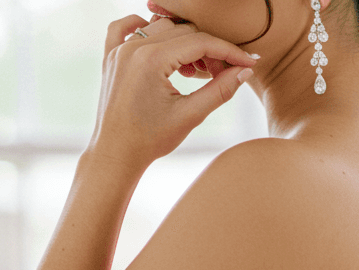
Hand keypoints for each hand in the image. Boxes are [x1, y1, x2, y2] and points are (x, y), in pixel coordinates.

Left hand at [88, 14, 258, 172]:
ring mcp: (120, 49)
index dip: (228, 51)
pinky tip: (161, 42)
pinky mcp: (111, 55)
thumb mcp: (190, 116)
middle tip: (224, 73)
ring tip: (196, 71)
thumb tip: (244, 73)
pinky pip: (126, 27)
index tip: (247, 63)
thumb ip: (219, 91)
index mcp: (152, 60)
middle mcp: (134, 47)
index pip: (200, 42)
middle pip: (184, 32)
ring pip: (162, 28)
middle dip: (210, 50)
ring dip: (185, 42)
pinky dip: (144, 27)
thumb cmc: (150, 140)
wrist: (116, 153)